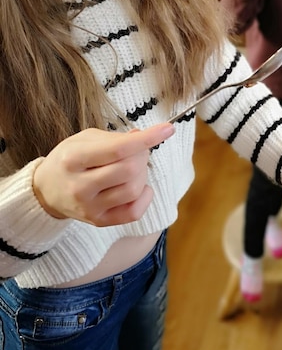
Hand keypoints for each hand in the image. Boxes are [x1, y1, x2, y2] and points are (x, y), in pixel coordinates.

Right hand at [33, 124, 174, 226]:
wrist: (46, 190)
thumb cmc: (69, 159)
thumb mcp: (84, 139)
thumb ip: (114, 138)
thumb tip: (142, 136)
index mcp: (74, 159)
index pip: (118, 149)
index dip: (147, 138)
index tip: (167, 128)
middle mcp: (80, 186)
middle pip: (129, 170)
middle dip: (143, 154)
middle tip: (138, 149)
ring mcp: (89, 207)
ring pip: (134, 189)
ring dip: (143, 174)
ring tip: (133, 167)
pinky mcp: (99, 221)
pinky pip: (134, 212)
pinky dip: (144, 196)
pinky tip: (138, 186)